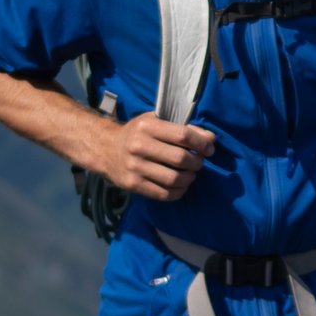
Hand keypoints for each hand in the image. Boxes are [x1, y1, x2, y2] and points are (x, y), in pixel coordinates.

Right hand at [103, 111, 222, 201]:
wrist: (105, 149)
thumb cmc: (137, 134)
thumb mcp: (155, 122)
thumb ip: (182, 128)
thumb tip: (210, 139)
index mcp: (147, 126)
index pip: (183, 135)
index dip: (201, 143)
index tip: (209, 149)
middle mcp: (139, 146)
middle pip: (180, 158)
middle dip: (197, 162)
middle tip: (198, 163)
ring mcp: (135, 167)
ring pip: (174, 179)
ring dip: (189, 178)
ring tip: (190, 175)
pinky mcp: (132, 184)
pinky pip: (163, 194)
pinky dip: (178, 192)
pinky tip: (181, 186)